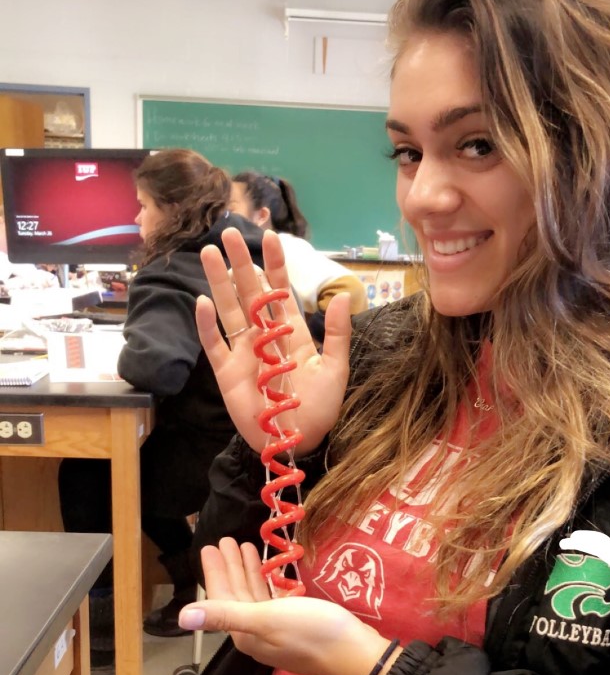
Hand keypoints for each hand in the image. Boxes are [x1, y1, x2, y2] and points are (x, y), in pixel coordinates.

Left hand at [181, 539, 391, 674]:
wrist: (356, 654)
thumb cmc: (312, 632)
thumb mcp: (267, 619)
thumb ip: (225, 614)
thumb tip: (182, 618)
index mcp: (245, 633)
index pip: (221, 599)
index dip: (216, 572)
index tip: (211, 545)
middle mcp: (256, 634)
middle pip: (236, 596)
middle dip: (230, 568)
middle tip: (225, 540)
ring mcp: (276, 631)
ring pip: (254, 597)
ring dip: (247, 572)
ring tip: (245, 547)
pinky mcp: (295, 626)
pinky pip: (272, 601)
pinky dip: (267, 583)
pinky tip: (270, 572)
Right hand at [198, 228, 350, 454]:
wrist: (298, 442)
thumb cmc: (320, 409)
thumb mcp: (336, 370)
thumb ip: (338, 334)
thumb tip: (341, 296)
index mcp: (291, 332)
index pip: (280, 290)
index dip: (275, 264)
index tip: (270, 236)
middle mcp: (264, 336)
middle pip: (249, 292)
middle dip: (240, 262)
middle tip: (229, 232)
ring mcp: (243, 352)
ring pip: (228, 310)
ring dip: (218, 282)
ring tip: (208, 253)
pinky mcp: (227, 372)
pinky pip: (214, 344)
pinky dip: (207, 325)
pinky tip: (203, 302)